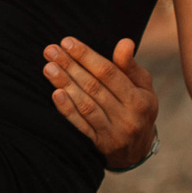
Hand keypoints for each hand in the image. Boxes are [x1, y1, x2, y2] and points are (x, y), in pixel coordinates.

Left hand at [44, 36, 157, 169]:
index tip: (67, 42)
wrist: (138, 150)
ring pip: (86, 105)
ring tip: (49, 68)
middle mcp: (128, 116)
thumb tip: (125, 42)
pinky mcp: (100, 144)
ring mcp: (114, 132)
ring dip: (65, 84)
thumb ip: (130, 66)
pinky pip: (81, 125)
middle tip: (50, 51)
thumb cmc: (138, 108)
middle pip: (94, 87)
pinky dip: (67, 110)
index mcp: (140, 99)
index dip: (86, 56)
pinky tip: (55, 94)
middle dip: (70, 66)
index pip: (108, 73)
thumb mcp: (142, 87)